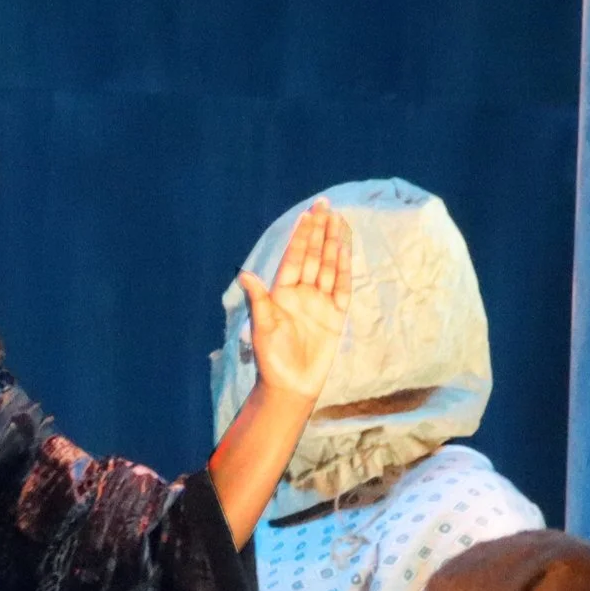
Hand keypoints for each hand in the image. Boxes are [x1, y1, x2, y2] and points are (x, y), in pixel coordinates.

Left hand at [238, 198, 354, 403]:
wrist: (291, 386)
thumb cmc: (272, 359)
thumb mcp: (263, 328)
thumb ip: (259, 299)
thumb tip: (243, 274)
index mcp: (282, 293)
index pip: (293, 258)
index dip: (300, 237)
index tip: (307, 214)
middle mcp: (301, 294)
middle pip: (312, 256)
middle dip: (319, 231)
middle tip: (325, 205)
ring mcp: (320, 303)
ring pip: (328, 266)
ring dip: (333, 244)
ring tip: (338, 219)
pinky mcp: (335, 315)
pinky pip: (341, 286)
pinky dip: (344, 267)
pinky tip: (346, 249)